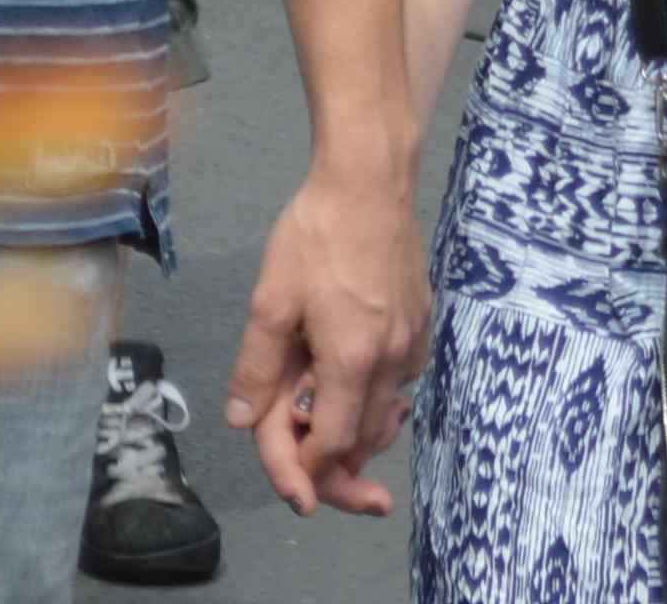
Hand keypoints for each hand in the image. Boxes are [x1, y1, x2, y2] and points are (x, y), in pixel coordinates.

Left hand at [227, 163, 416, 518]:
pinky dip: (381, 399)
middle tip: (309, 482)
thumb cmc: (316, 235)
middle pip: (367, 437)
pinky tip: (358, 385)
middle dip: (336, 466)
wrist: (371, 179)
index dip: (307, 471)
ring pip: (389, 411)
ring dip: (359, 433)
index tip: (292, 489)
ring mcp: (415, 337)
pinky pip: (404, 380)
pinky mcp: (424, 318)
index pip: (334, 443)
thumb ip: (256, 369)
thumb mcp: (271, 302)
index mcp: (353, 358)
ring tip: (328, 436)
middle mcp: (393, 357)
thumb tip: (242, 421)